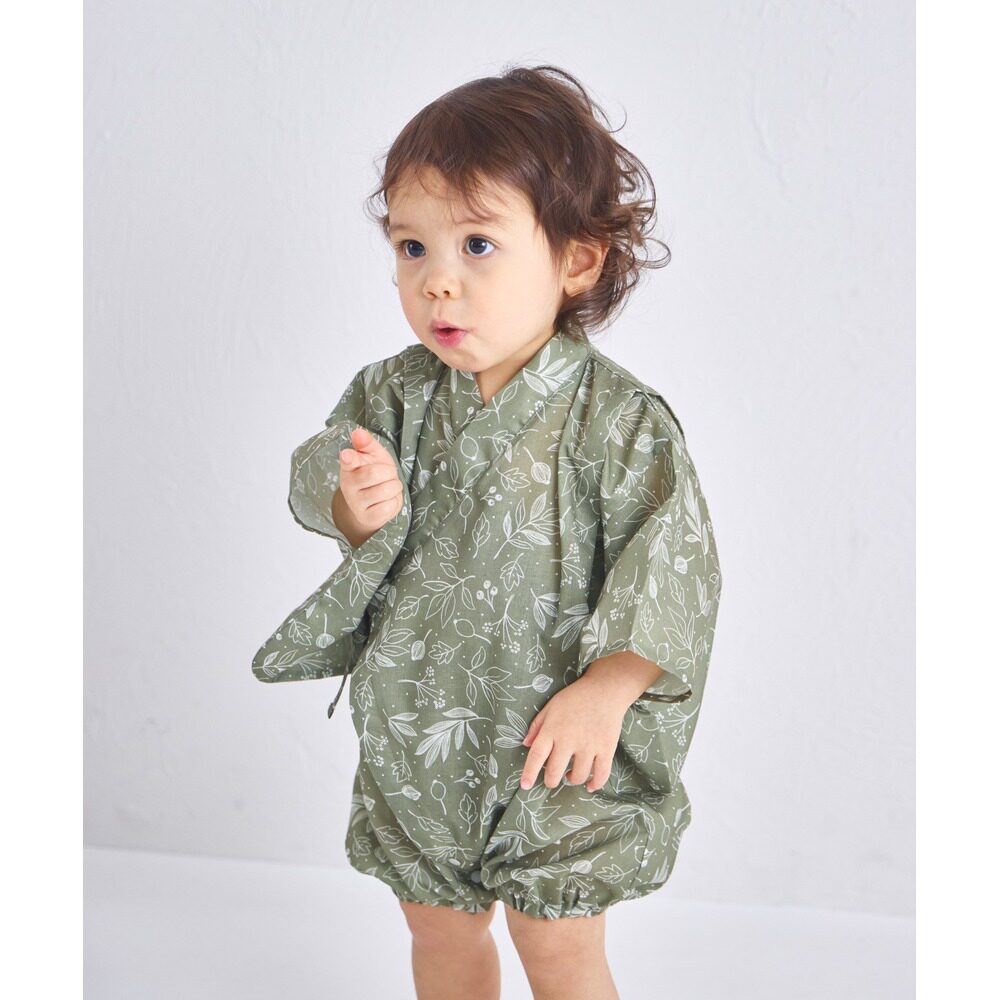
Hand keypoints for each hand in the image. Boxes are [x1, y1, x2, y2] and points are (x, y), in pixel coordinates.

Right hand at [335, 426, 403, 534]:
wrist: (375, 503)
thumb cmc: (376, 474)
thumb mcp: (373, 456)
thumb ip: (367, 443)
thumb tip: (358, 432)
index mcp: (348, 467)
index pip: (348, 461)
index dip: (349, 458)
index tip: (347, 455)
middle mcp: (348, 486)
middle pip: (375, 473)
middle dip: (389, 472)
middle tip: (387, 474)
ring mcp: (357, 503)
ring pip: (387, 490)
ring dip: (394, 487)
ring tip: (387, 487)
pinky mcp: (368, 517)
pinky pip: (390, 506)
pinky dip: (395, 501)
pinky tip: (387, 500)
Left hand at [518, 676, 629, 793]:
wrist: (605, 690)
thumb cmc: (575, 697)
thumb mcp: (551, 706)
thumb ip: (537, 726)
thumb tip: (525, 744)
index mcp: (552, 729)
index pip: (536, 756)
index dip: (529, 773)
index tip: (524, 785)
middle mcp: (569, 740)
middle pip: (555, 772)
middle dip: (550, 781)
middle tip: (551, 780)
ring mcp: (589, 746)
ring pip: (577, 776)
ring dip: (571, 780)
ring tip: (570, 776)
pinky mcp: (606, 749)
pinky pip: (601, 774)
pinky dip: (595, 784)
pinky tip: (590, 785)